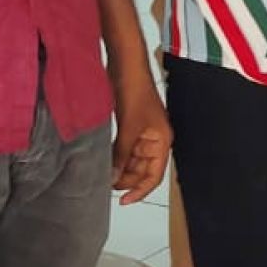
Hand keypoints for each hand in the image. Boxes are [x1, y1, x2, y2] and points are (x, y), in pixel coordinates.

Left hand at [112, 69, 171, 204]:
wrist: (126, 66)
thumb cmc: (135, 91)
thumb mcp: (128, 128)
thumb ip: (121, 154)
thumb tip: (114, 178)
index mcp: (162, 141)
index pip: (154, 176)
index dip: (140, 190)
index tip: (124, 201)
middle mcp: (155, 140)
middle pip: (143, 170)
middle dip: (127, 180)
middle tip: (107, 187)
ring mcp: (143, 133)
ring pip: (132, 160)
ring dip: (120, 168)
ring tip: (104, 177)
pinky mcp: (132, 126)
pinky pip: (125, 148)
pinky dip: (116, 156)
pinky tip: (104, 161)